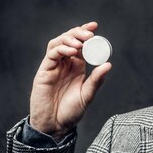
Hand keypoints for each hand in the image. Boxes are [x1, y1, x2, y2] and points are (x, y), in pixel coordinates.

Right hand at [29, 21, 111, 138]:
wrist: (55, 125)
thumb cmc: (70, 112)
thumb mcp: (87, 95)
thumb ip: (96, 80)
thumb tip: (108, 64)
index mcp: (76, 67)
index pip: (80, 44)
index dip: (85, 33)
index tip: (95, 27)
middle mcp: (64, 64)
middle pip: (68, 40)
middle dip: (78, 33)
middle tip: (90, 34)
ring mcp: (53, 66)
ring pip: (58, 44)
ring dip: (69, 39)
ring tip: (80, 42)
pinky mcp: (44, 71)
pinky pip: (51, 55)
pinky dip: (61, 50)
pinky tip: (72, 52)